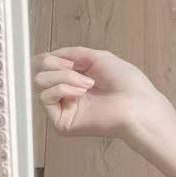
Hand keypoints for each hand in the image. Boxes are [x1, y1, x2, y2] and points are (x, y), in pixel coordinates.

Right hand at [32, 45, 173, 140]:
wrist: (137, 103)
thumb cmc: (126, 82)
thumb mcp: (98, 57)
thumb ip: (72, 54)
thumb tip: (49, 55)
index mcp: (74, 79)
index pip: (45, 66)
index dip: (50, 58)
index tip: (69, 59)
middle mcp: (66, 94)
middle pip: (39, 71)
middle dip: (56, 64)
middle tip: (76, 68)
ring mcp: (62, 108)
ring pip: (40, 82)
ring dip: (64, 76)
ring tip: (88, 83)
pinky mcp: (60, 122)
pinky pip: (45, 97)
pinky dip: (62, 88)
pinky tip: (81, 93)